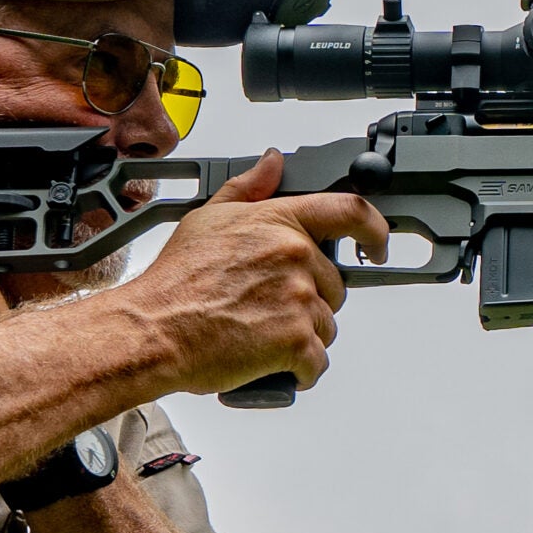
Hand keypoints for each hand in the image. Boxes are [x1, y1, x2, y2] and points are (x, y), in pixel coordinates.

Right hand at [124, 150, 389, 395]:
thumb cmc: (175, 280)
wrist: (153, 329)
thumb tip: (272, 163)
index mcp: (280, 222)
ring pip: (326, 325)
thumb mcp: (208, 219)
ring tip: (259, 333)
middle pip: (334, 285)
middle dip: (309, 300)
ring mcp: (298, 299)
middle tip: (268, 308)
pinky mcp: (296, 341)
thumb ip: (248, 188)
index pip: (350, 212)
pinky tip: (272, 364)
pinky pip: (316, 362)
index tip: (380, 244)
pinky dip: (299, 369)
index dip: (376, 229)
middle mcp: (295, 256)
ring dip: (302, 336)